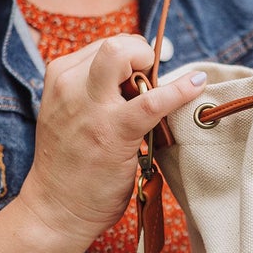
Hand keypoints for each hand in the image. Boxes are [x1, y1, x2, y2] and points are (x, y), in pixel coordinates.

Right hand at [15, 34, 205, 250]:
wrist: (56, 208)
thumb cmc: (70, 163)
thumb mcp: (71, 113)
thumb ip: (96, 91)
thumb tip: (141, 76)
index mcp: (60, 77)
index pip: (103, 46)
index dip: (129, 57)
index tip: (140, 76)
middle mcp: (70, 85)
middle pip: (114, 43)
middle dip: (140, 52)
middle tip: (150, 77)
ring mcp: (90, 107)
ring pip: (123, 55)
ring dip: (150, 66)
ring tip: (159, 89)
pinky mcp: (113, 131)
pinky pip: (152, 100)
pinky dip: (179, 90)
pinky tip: (196, 84)